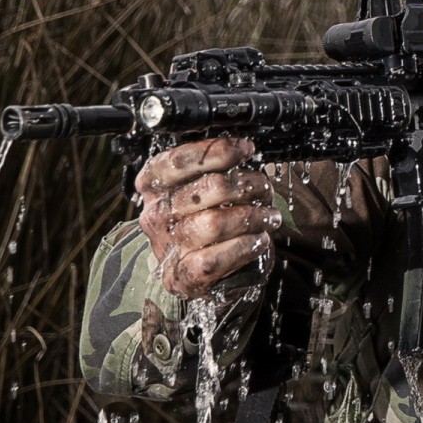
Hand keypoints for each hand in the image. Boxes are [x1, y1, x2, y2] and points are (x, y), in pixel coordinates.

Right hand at [135, 137, 278, 299]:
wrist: (192, 271)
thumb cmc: (202, 218)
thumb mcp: (198, 188)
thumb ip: (211, 168)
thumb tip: (240, 146)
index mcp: (153, 186)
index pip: (177, 161)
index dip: (216, 152)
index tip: (245, 148)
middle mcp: (156, 215)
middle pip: (208, 189)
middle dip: (247, 185)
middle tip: (264, 188)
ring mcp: (168, 247)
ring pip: (215, 223)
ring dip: (253, 216)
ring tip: (269, 216)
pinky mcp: (184, 276)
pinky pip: (218, 258)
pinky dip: (247, 246)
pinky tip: (259, 239)